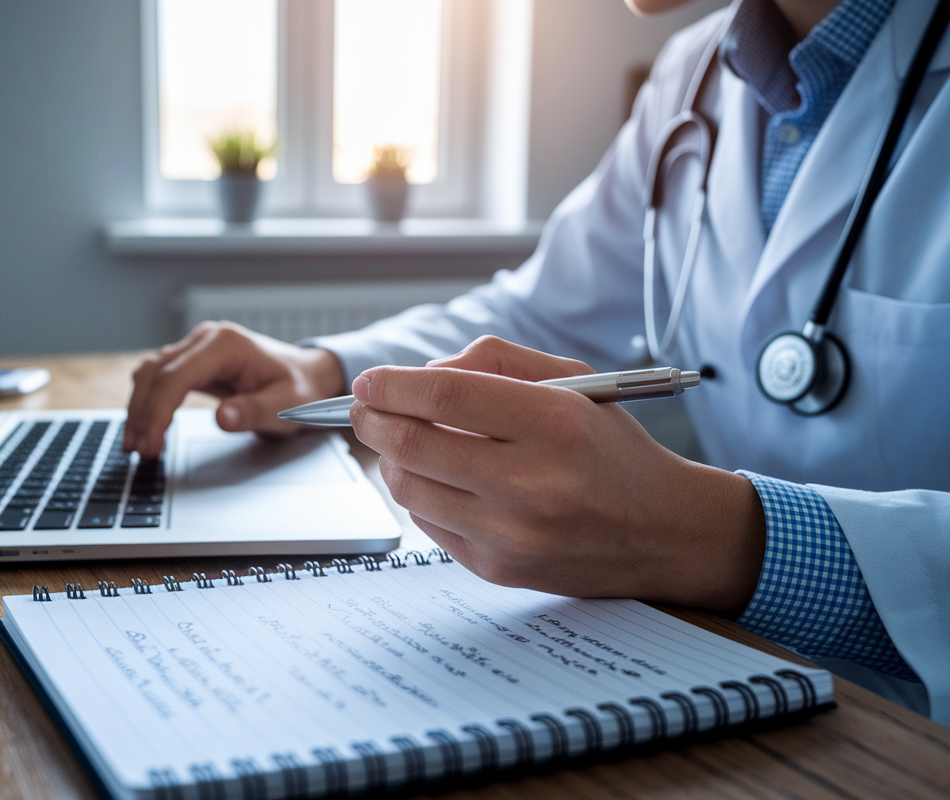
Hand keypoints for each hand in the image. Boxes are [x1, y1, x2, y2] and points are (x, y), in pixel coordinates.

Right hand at [125, 321, 345, 456]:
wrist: (307, 376)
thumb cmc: (299, 389)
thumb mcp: (286, 406)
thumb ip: (254, 412)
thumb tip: (222, 419)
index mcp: (226, 344)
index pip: (176, 377)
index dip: (158, 412)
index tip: (152, 443)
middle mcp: (206, 339)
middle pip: (156, 373)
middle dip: (142, 413)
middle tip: (138, 450)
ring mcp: (197, 347)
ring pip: (151, 374)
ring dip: (139, 408)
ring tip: (134, 444)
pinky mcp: (192, 361)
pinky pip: (159, 378)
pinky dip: (148, 401)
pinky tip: (144, 426)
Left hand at [350, 336, 765, 616]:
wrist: (664, 532)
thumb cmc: (611, 450)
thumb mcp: (574, 382)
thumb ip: (493, 362)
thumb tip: (420, 374)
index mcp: (557, 423)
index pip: (446, 396)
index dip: (393, 385)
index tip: (370, 381)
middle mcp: (533, 483)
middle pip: (414, 445)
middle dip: (373, 421)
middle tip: (364, 409)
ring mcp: (513, 534)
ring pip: (410, 488)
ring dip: (389, 459)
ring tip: (400, 441)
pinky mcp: (498, 569)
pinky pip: (427, 524)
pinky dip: (418, 494)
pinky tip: (436, 478)